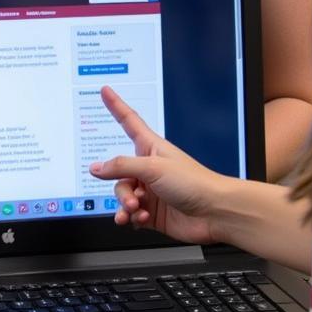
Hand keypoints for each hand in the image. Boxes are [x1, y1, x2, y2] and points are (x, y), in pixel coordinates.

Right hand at [89, 86, 224, 244]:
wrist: (214, 213)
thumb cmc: (194, 182)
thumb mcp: (153, 168)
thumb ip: (121, 167)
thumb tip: (97, 168)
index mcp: (151, 148)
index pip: (128, 121)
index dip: (116, 106)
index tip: (106, 91)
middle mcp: (149, 168)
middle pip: (119, 172)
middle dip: (121, 189)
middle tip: (133, 199)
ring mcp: (151, 190)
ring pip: (123, 195)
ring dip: (126, 205)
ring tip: (135, 211)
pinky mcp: (153, 211)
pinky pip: (130, 214)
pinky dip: (132, 218)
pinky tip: (140, 220)